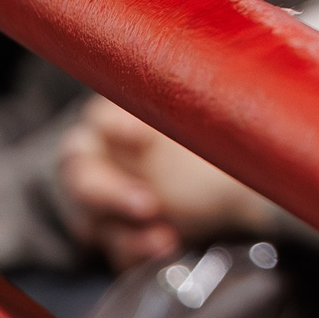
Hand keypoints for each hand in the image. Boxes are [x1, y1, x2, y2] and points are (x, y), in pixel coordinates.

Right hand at [56, 97, 276, 272]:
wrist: (239, 185)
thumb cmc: (214, 137)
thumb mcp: (210, 114)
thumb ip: (195, 94)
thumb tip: (209, 66)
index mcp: (120, 121)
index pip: (99, 120)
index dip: (114, 127)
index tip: (143, 137)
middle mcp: (103, 159)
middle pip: (78, 175)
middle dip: (108, 193)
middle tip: (147, 203)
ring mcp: (108, 203)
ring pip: (90, 220)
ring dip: (126, 231)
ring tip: (164, 236)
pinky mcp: (123, 237)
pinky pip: (116, 251)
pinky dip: (139, 252)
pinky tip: (167, 245)